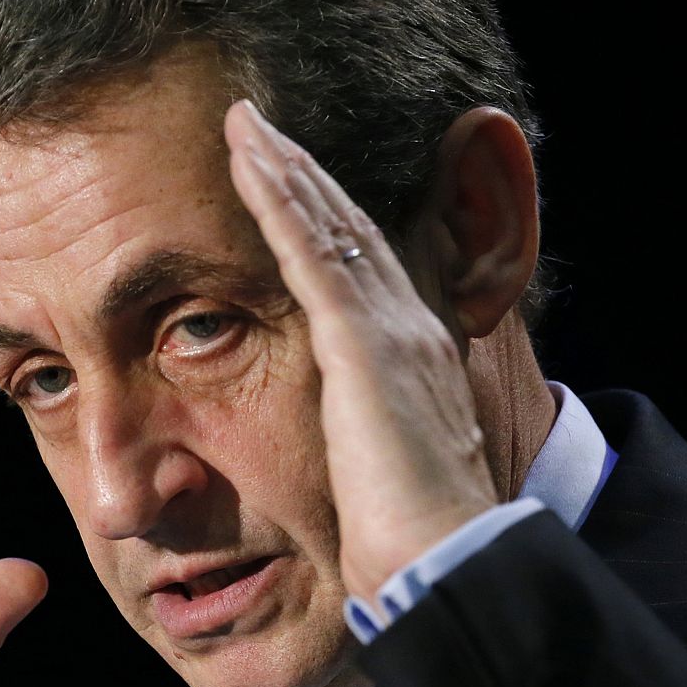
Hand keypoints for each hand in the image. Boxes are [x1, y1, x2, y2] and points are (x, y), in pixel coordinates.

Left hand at [224, 101, 497, 603]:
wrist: (443, 563)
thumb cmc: (406, 540)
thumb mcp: (378, 470)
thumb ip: (361, 435)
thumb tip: (341, 443)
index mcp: (411, 358)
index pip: (360, 265)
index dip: (324, 214)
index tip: (286, 177)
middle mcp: (407, 329)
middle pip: (347, 228)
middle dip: (303, 172)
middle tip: (258, 125)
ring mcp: (388, 330)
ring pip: (329, 224)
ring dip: (283, 167)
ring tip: (243, 123)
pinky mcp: (362, 343)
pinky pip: (311, 251)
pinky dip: (279, 200)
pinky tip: (249, 159)